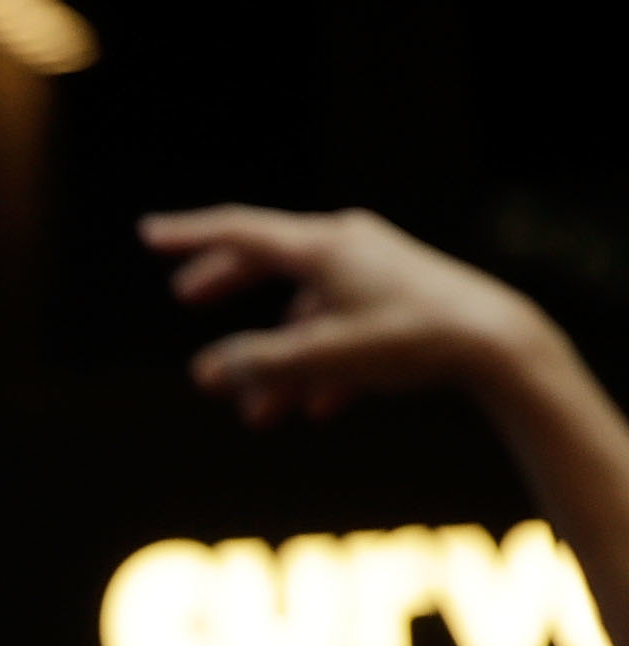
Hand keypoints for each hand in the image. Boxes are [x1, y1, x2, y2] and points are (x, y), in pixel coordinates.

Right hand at [141, 205, 552, 426]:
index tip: (148, 234)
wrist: (497, 343)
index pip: (239, 231)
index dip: (188, 235)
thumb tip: (202, 373)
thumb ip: (257, 365)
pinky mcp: (398, 292)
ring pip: (305, 308)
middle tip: (188, 296)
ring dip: (278, 360)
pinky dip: (320, 361)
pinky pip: (341, 323)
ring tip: (262, 414)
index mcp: (321, 247)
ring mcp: (374, 266)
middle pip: (269, 258)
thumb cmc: (410, 340)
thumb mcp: (323, 358)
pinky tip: (319, 408)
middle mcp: (346, 244)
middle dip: (227, 284)